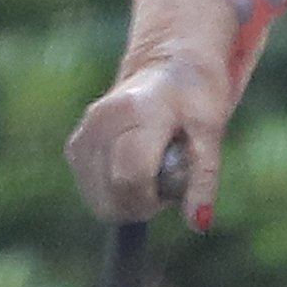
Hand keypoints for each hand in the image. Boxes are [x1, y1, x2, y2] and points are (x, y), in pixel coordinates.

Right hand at [67, 0, 237, 227]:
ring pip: (99, 200)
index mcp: (136, 113)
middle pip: (113, 195)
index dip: (153, 199)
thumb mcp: (211, 132)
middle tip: (164, 179)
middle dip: (142, 202)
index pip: (132, 179)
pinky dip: (112, 193)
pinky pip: (91, 191)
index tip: (171, 189)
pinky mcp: (75, 145)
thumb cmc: (195, 94)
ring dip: (127, 199)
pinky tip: (131, 167)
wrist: (169, 63)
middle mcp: (102, 122)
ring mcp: (84, 133)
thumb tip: (198, 223)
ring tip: (149, 169)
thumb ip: (203, 179)